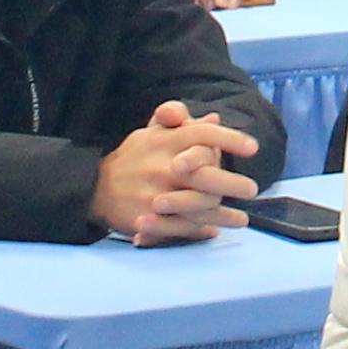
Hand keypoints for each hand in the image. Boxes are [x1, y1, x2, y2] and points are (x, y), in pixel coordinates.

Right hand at [90, 102, 256, 244]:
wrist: (94, 188)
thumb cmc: (131, 159)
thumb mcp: (151, 134)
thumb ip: (180, 124)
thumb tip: (214, 118)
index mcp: (164, 141)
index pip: (203, 134)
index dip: (231, 139)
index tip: (253, 148)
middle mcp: (162, 166)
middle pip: (207, 174)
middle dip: (233, 183)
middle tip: (252, 189)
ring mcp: (156, 194)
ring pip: (199, 206)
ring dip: (225, 213)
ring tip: (242, 218)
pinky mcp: (149, 219)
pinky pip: (184, 227)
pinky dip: (203, 229)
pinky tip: (217, 230)